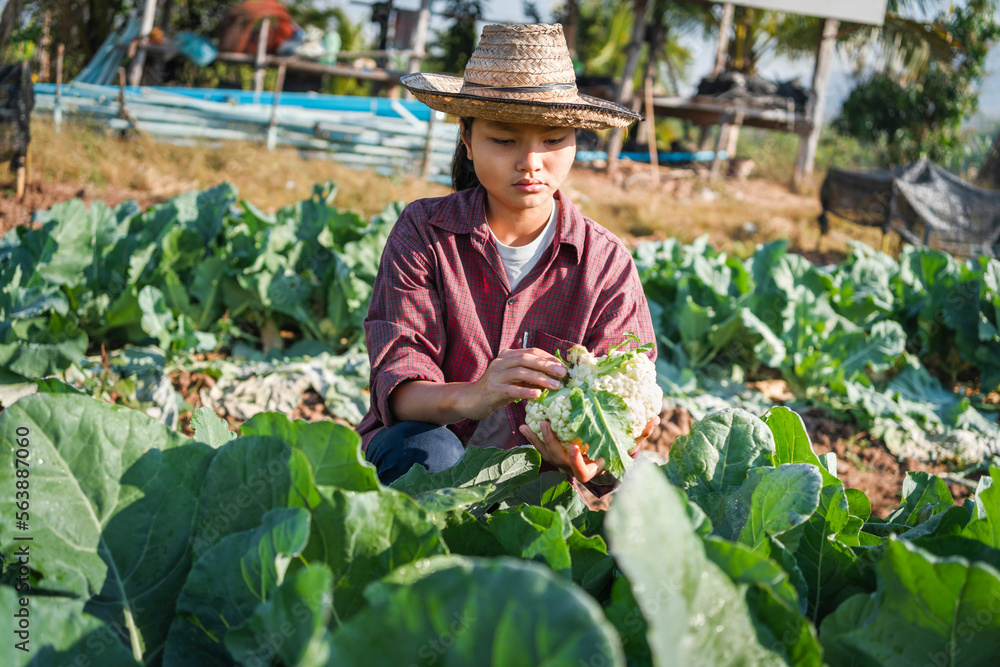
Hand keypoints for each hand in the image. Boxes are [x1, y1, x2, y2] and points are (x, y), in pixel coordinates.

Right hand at [462, 348, 565, 420]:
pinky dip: (525, 391)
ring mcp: (495, 375)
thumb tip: (554, 376)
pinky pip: (511, 389)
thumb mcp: (513, 379)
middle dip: (547, 365)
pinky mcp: (492, 390)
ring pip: (520, 372)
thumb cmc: (496, 390)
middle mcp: (500, 362)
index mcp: (507, 355)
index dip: (548, 358)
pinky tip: (538, 394)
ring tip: (555, 386)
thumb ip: (528, 374)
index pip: (531, 352)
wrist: (470, 400)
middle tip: (563, 374)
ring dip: (540, 379)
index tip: (563, 367)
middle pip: (527, 359)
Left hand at [520, 415, 661, 483]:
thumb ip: (641, 433)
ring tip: (528, 423)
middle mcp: (573, 468)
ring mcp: (561, 463)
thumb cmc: (617, 449)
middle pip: (557, 459)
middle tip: (544, 424)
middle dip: (549, 442)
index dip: (576, 462)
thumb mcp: (629, 443)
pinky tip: (523, 425)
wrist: (602, 457)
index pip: (582, 472)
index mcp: (592, 468)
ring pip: (545, 454)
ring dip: (536, 439)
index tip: (573, 447)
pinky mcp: (553, 455)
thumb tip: (655, 418)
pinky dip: (531, 438)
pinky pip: (540, 448)